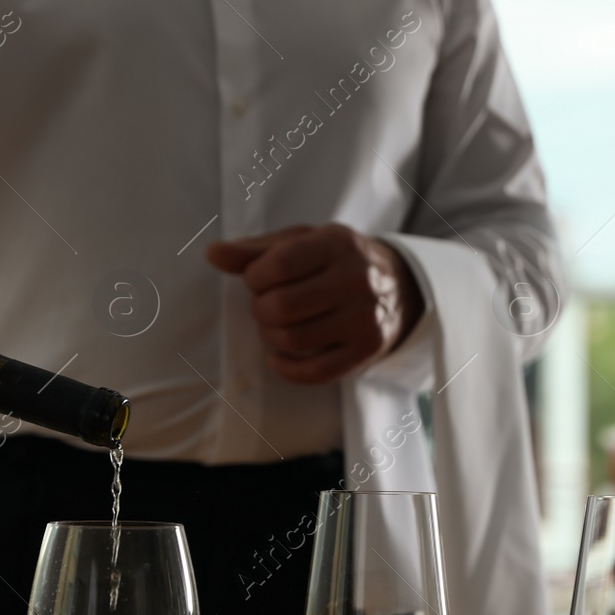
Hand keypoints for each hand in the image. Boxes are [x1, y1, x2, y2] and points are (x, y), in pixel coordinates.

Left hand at [205, 223, 424, 384]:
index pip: (277, 265)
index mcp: (337, 244)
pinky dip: (286, 369)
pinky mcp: (366, 351)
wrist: (401, 287)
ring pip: (294, 340)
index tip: (257, 281)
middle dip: (260, 310)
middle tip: (266, 306)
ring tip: (274, 326)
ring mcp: (364, 319)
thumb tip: (213, 254)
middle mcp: (355, 280)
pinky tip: (279, 358)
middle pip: (282, 306)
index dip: (254, 278)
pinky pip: (315, 372)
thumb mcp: (303, 242)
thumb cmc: (338, 261)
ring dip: (270, 336)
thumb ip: (257, 249)